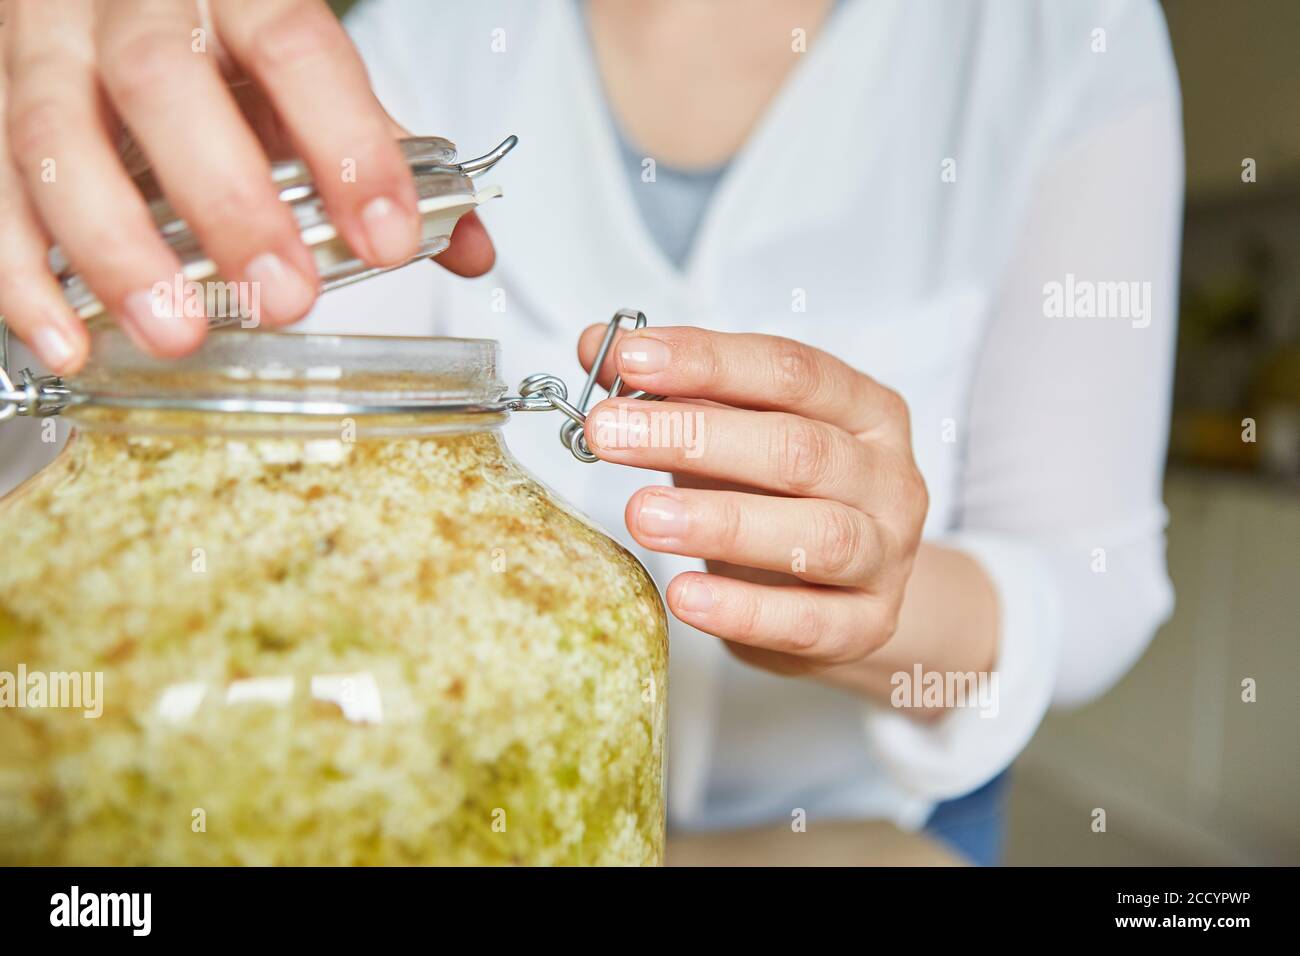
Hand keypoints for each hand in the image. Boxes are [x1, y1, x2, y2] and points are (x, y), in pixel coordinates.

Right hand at [0, 0, 493, 373]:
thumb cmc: (217, 31)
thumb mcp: (299, 72)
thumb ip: (375, 148)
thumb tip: (468, 247)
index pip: (294, 46)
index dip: (346, 142)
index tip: (389, 237)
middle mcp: (126, 2)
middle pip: (164, 85)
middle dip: (229, 202)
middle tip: (283, 298)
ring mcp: (41, 46)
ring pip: (53, 136)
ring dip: (117, 249)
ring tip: (177, 334)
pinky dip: (20, 274)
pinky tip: (68, 341)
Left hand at [579, 325, 929, 679]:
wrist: (847, 600)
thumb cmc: (783, 499)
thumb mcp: (736, 433)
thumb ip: (679, 389)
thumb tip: (601, 346)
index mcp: (865, 409)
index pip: (791, 371)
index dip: (709, 361)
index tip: (630, 360)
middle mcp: (888, 477)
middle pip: (798, 448)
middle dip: (694, 435)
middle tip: (608, 434)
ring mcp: (886, 556)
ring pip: (815, 535)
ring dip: (721, 522)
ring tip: (641, 515)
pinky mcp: (866, 626)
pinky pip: (806, 621)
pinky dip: (743, 611)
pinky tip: (683, 595)